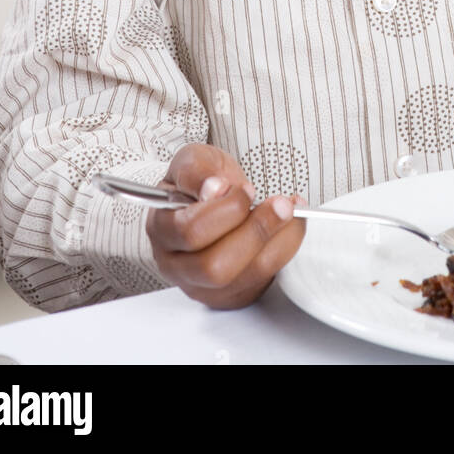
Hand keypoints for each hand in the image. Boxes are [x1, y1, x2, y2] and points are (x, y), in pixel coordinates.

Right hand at [146, 143, 306, 308]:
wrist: (213, 194)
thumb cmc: (200, 179)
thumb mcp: (194, 160)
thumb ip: (197, 171)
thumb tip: (214, 189)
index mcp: (161, 230)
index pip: (189, 232)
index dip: (225, 210)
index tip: (247, 189)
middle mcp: (176, 266)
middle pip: (214, 266)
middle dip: (256, 231)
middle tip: (280, 203)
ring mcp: (204, 286)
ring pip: (243, 277)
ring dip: (276, 240)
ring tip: (290, 209)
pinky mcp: (232, 293)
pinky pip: (262, 280)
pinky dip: (285, 249)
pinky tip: (292, 224)